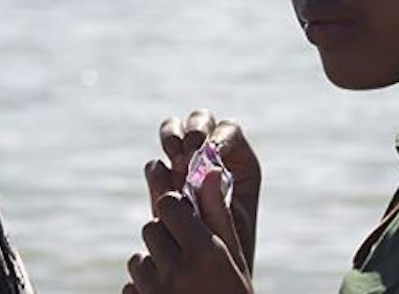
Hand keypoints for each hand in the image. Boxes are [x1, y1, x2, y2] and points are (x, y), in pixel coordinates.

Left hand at [122, 180, 252, 293]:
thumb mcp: (233, 260)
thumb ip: (218, 216)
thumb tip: (208, 172)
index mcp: (205, 252)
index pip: (168, 205)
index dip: (175, 210)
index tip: (183, 219)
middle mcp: (178, 270)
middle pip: (150, 230)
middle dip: (164, 238)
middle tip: (183, 255)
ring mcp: (156, 293)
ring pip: (138, 260)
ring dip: (153, 267)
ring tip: (177, 284)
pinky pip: (130, 289)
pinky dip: (143, 293)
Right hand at [151, 110, 261, 274]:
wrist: (204, 281)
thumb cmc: (227, 258)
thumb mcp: (229, 228)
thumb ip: (217, 195)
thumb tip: (207, 164)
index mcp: (241, 164)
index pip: (229, 130)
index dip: (215, 136)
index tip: (205, 153)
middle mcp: (213, 159)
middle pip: (201, 120)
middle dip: (191, 131)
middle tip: (187, 154)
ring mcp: (186, 169)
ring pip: (175, 131)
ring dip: (171, 139)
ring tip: (174, 163)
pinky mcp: (164, 185)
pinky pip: (157, 165)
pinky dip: (157, 170)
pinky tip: (162, 184)